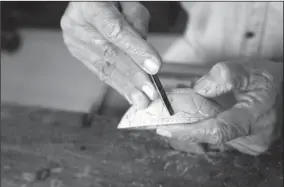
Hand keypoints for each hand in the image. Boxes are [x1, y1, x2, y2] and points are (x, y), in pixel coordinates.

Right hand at [60, 2, 161, 108]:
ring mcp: (75, 40)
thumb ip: (137, 24)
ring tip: (141, 101)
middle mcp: (78, 24)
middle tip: (150, 93)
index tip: (154, 68)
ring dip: (126, 87)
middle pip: (110, 54)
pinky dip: (117, 84)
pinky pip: (99, 71)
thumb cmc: (112, 0)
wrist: (88, 2)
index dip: (136, 51)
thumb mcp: (128, 3)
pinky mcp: (78, 52)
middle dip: (133, 76)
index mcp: (90, 5)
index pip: (116, 31)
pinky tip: (129, 95)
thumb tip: (145, 58)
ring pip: (104, 67)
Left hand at [156, 59, 282, 155]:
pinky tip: (202, 112)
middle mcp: (252, 138)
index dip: (188, 132)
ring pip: (212, 135)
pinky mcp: (244, 143)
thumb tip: (200, 89)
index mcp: (254, 120)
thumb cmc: (270, 82)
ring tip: (185, 108)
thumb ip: (225, 76)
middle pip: (209, 134)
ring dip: (196, 122)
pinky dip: (205, 123)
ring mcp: (248, 144)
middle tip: (166, 114)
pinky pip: (218, 134)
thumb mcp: (251, 70)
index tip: (165, 129)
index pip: (216, 131)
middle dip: (186, 124)